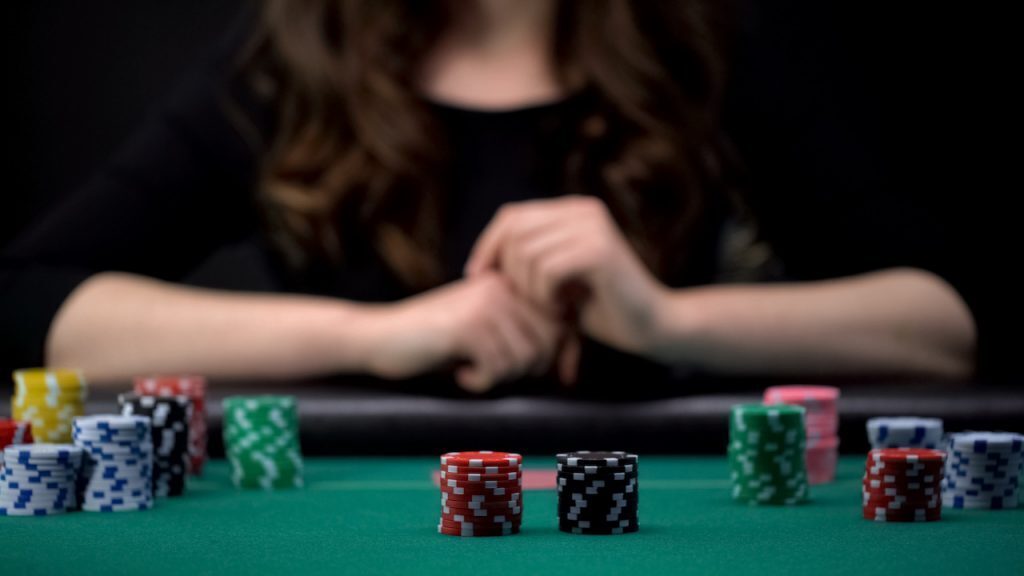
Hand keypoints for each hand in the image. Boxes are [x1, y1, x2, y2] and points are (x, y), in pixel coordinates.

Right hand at [366, 272, 560, 392]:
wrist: (380, 336)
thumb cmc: (437, 341)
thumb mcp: (487, 332)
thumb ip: (524, 336)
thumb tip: (570, 369)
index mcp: (509, 283)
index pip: (562, 322)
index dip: (560, 355)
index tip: (547, 375)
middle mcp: (501, 287)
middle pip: (548, 341)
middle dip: (530, 368)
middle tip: (496, 372)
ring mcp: (483, 304)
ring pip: (525, 357)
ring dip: (502, 376)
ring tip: (476, 372)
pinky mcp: (466, 326)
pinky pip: (497, 367)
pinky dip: (482, 382)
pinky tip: (463, 375)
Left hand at [465, 196, 668, 356]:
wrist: (651, 326)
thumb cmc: (601, 308)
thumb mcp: (557, 279)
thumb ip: (527, 260)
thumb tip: (479, 261)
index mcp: (574, 210)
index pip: (512, 215)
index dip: (488, 246)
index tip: (478, 278)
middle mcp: (584, 210)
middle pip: (514, 231)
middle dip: (508, 271)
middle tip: (528, 301)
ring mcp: (593, 227)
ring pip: (526, 252)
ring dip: (529, 289)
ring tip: (551, 307)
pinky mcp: (598, 251)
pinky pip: (546, 269)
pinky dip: (545, 296)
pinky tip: (564, 309)